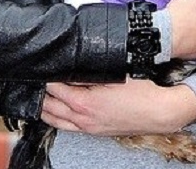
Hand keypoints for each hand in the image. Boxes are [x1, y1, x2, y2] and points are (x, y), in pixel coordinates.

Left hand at [41, 80, 195, 135]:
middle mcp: (83, 119)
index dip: (46, 77)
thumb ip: (91, 69)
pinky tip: (56, 111)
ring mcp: (89, 128)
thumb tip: (74, 63)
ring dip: (45, 108)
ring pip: (55, 121)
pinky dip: (56, 118)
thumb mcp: (115, 73)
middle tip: (35, 81)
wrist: (160, 112)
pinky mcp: (96, 131)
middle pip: (49, 107)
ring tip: (39, 95)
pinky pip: (67, 127)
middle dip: (40, 93)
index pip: (54, 89)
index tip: (42, 68)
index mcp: (85, 103)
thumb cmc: (142, 92)